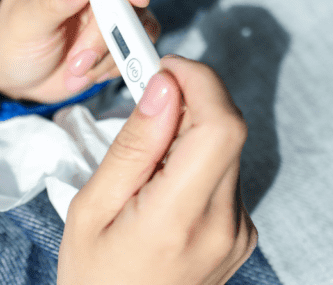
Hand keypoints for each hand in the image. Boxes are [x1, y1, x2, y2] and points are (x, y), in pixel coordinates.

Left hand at [0, 0, 160, 103]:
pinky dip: (117, 61)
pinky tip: (91, 72)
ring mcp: (106, 3)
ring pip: (134, 17)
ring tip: (76, 69)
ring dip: (110, 51)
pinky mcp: (119, 29)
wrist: (19, 80)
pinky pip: (138, 40)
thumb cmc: (13, 43)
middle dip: (107, 30)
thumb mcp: (26, 22)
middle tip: (81, 60)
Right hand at [57, 55, 256, 284]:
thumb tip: (164, 89)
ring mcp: (239, 231)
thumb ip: (133, 146)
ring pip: (226, 148)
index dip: (199, 81)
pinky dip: (195, 160)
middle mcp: (224, 224)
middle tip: (145, 99)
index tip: (164, 67)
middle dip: (189, 100)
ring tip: (144, 161)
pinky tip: (161, 184)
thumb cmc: (94, 276)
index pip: (221, 126)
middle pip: (227, 130)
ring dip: (189, 133)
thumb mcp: (91, 209)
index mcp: (179, 218)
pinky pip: (224, 173)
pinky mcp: (241, 232)